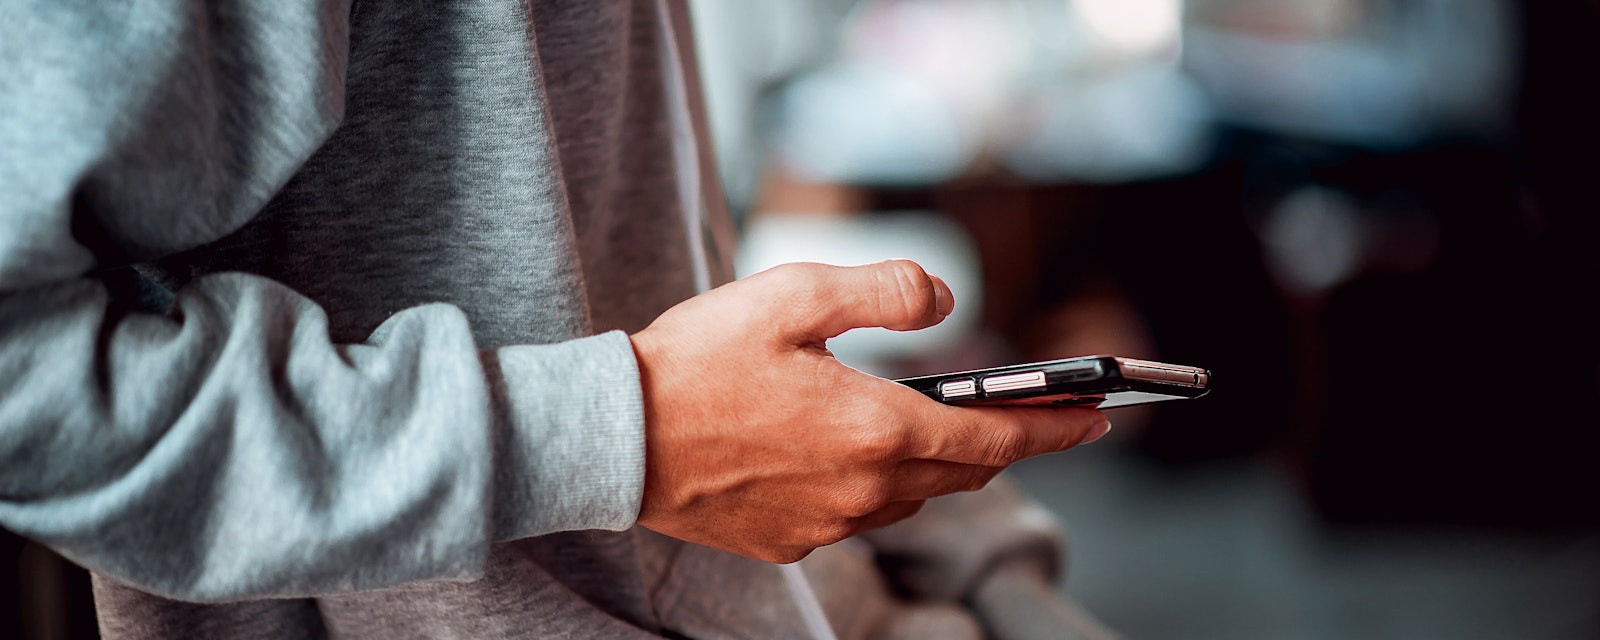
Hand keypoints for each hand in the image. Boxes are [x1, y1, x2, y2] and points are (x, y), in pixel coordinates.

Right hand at [630, 260, 1110, 563]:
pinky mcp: (791, 541)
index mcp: (876, 429)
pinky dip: (881, 484)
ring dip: (943, 464)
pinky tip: (856, 453)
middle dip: (1009, 443)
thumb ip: (885, 290)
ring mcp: (827, 524)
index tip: (1099, 417)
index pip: (996, 436)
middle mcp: (864, 490)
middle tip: (1043, 418)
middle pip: (965, 472)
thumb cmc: (697, 361)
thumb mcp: (794, 294)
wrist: (615, 438)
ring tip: (949, 427)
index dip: (1055, 427)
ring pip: (915, 498)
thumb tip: (946, 299)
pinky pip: (860, 515)